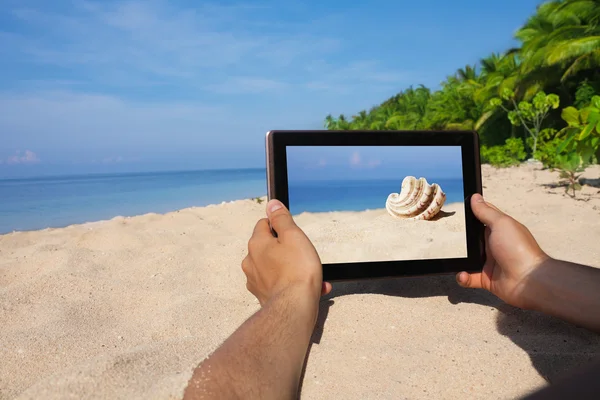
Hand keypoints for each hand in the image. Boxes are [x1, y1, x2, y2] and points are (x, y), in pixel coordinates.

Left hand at [242, 199, 331, 306]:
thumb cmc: (297, 271)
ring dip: (293, 268)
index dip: (281, 226)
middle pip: (269, 246)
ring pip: (276, 267)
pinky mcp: (263, 295)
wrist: (295, 308)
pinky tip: (312, 288)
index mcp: (256, 243)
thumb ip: (281, 219)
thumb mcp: (293, 236)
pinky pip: (279, 284)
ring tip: (312, 275)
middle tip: (304, 255)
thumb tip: (272, 204)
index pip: (264, 224)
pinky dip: (292, 284)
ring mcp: (255, 280)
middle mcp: (251, 261)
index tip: (293, 233)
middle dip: (287, 249)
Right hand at [456, 194, 549, 308]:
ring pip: (468, 258)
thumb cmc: (519, 250)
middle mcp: (494, 245)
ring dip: (460, 259)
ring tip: (452, 258)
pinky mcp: (486, 278)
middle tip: (449, 236)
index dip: (471, 212)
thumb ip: (486, 212)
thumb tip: (475, 198)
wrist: (528, 280)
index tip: (457, 209)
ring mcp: (490, 262)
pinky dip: (463, 277)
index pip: (482, 217)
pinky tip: (463, 274)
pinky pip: (469, 277)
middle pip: (472, 238)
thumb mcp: (501, 224)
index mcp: (499, 230)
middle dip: (461, 238)